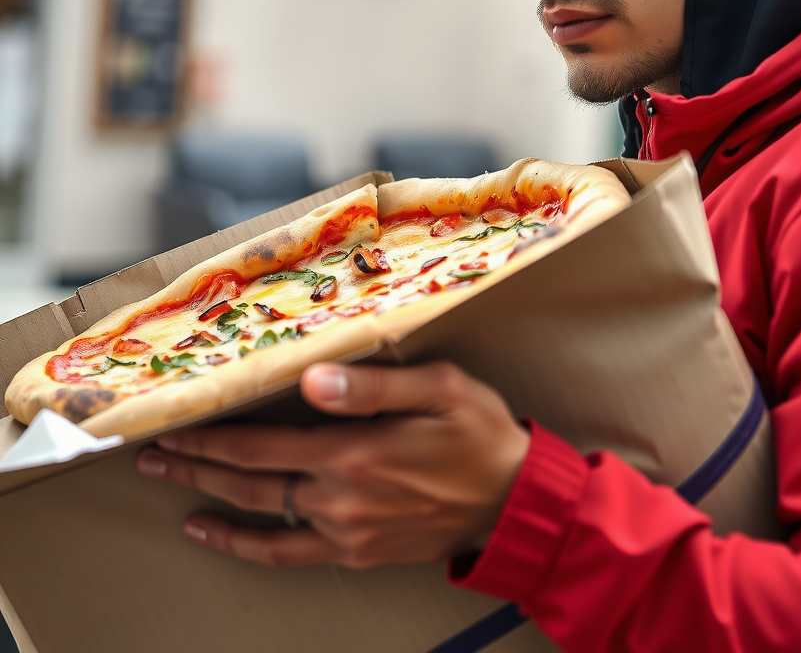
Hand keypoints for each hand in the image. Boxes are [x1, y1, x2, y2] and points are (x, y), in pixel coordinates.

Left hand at [135, 361, 529, 568]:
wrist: (512, 501)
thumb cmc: (479, 434)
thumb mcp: (440, 390)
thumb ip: (374, 386)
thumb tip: (312, 380)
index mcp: (355, 454)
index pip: (263, 447)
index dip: (213, 438)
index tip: (174, 428)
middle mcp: (340, 499)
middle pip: (249, 483)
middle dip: (196, 467)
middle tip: (153, 457)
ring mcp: (345, 532)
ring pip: (261, 518)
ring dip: (211, 502)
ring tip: (173, 489)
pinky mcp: (356, 553)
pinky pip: (288, 554)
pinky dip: (247, 546)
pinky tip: (218, 534)